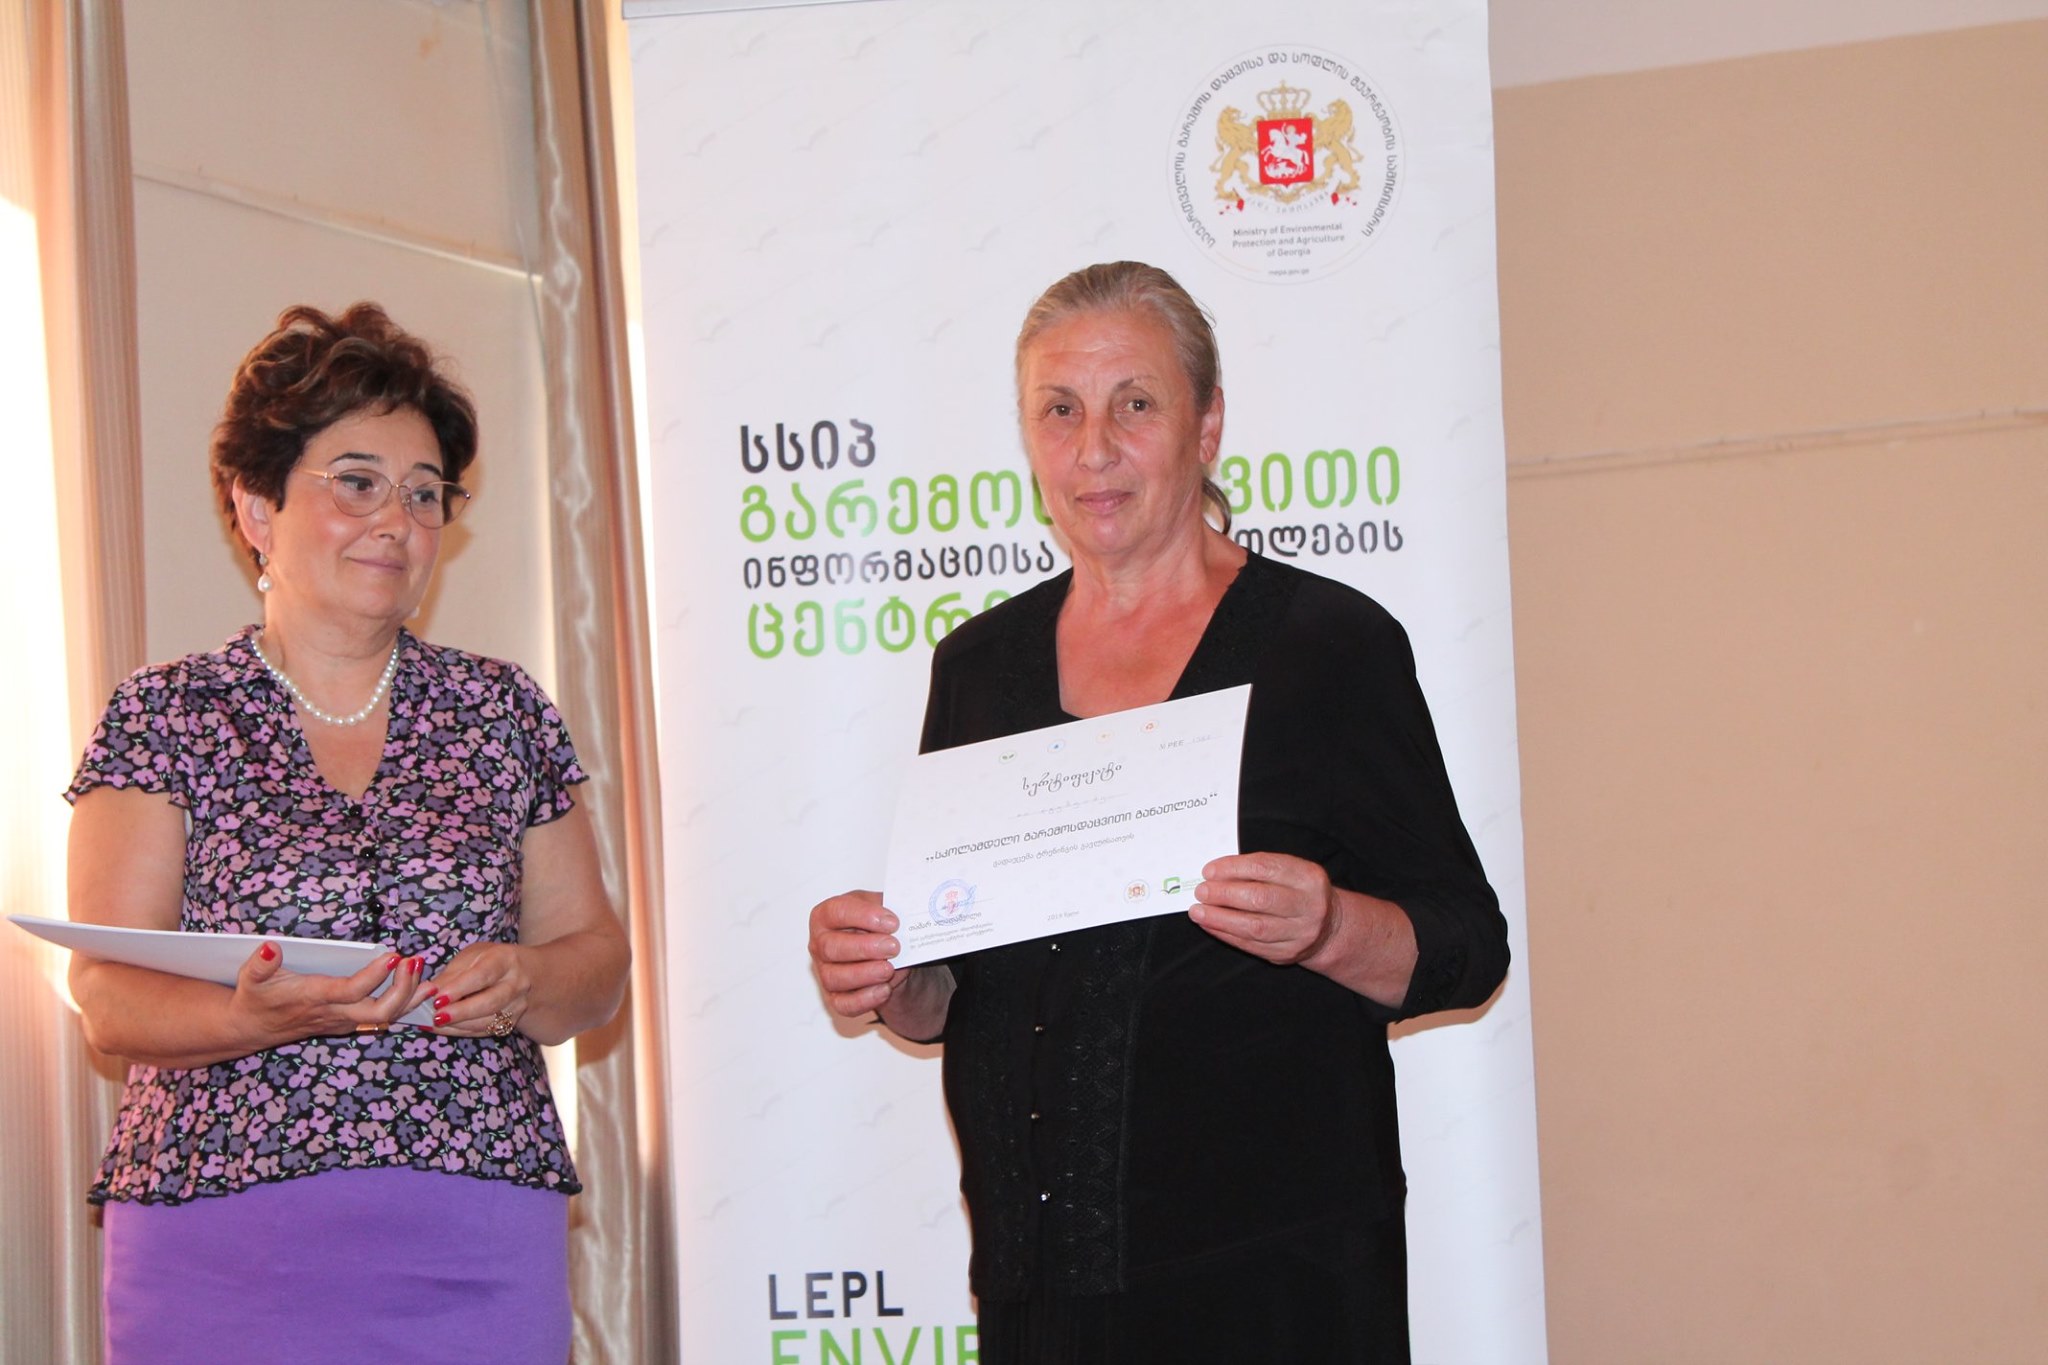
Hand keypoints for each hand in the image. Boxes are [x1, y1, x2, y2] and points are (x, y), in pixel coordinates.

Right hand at [229, 942, 430, 1039]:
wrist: (251, 1028)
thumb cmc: (255, 998)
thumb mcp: (250, 979)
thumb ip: (261, 964)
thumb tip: (271, 948)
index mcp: (314, 998)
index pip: (350, 990)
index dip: (374, 976)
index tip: (394, 956)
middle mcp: (334, 1013)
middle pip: (379, 1010)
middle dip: (403, 989)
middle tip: (415, 961)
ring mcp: (343, 1021)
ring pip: (385, 1016)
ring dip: (409, 997)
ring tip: (427, 973)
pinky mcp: (347, 1022)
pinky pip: (382, 1018)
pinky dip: (403, 1004)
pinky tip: (421, 988)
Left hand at [421, 942, 534, 1037]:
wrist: (525, 973)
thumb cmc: (490, 961)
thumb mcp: (470, 958)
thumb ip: (449, 975)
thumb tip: (426, 991)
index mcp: (505, 960)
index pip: (482, 975)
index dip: (459, 988)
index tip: (437, 999)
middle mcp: (517, 983)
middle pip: (490, 1001)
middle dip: (461, 1012)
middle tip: (436, 1017)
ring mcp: (518, 1005)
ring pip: (489, 1021)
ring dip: (459, 1025)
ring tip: (435, 1024)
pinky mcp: (512, 1022)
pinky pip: (485, 1031)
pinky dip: (463, 1031)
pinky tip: (445, 1029)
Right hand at [809, 890, 909, 1018]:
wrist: (889, 955)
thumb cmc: (879, 927)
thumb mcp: (883, 908)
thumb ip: (891, 907)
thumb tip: (908, 914)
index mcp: (827, 915)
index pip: (837, 912)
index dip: (863, 916)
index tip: (892, 922)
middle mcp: (820, 944)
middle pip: (831, 947)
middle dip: (864, 948)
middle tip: (893, 947)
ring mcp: (825, 972)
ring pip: (834, 978)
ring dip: (864, 974)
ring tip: (889, 969)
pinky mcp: (836, 997)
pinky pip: (844, 1004)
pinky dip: (864, 999)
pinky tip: (884, 990)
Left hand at [1190, 852, 1344, 966]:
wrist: (1329, 927)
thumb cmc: (1299, 893)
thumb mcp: (1290, 872)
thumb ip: (1259, 870)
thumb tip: (1216, 874)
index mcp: (1308, 877)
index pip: (1265, 867)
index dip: (1233, 868)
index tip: (1209, 871)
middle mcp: (1309, 905)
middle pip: (1260, 898)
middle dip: (1225, 894)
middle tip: (1201, 891)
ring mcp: (1300, 933)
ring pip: (1255, 927)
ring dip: (1220, 918)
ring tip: (1198, 911)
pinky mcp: (1287, 953)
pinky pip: (1251, 945)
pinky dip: (1226, 934)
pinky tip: (1211, 925)